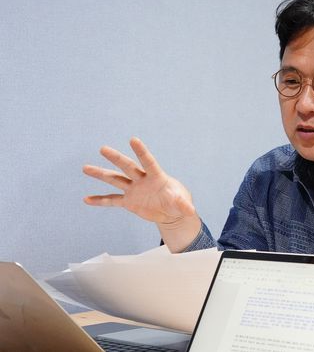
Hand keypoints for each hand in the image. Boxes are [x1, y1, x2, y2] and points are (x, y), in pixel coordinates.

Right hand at [83, 138, 201, 250]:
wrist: (171, 212)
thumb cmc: (178, 203)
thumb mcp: (182, 205)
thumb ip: (184, 205)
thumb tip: (190, 211)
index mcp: (157, 177)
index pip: (148, 162)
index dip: (141, 152)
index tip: (133, 139)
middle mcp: (143, 180)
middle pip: (128, 167)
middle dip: (116, 159)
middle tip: (103, 149)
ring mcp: (134, 190)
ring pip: (115, 179)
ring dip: (101, 174)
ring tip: (86, 168)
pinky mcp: (129, 201)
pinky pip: (112, 200)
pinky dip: (100, 200)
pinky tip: (87, 200)